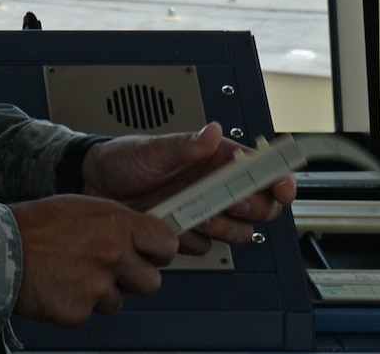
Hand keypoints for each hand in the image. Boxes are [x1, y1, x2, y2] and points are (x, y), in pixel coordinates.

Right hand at [11, 195, 177, 326]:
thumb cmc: (36, 224)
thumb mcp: (84, 208)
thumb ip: (115, 224)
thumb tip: (137, 237)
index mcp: (118, 224)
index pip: (166, 245)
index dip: (159, 252)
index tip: (151, 254)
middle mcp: (114, 256)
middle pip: (152, 282)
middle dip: (134, 279)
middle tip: (111, 270)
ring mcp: (98, 288)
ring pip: (117, 301)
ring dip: (101, 294)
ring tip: (72, 275)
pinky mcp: (79, 313)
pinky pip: (89, 313)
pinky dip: (76, 305)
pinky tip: (58, 287)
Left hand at [80, 123, 297, 251]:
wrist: (96, 184)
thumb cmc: (125, 159)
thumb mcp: (155, 148)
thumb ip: (187, 144)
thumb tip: (212, 132)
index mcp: (216, 159)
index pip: (260, 169)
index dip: (278, 179)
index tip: (283, 189)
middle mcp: (214, 186)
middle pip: (258, 206)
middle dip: (252, 209)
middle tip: (233, 206)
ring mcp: (201, 211)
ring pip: (236, 231)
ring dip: (223, 229)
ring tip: (199, 217)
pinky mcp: (186, 233)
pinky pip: (204, 248)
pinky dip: (194, 242)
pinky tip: (177, 229)